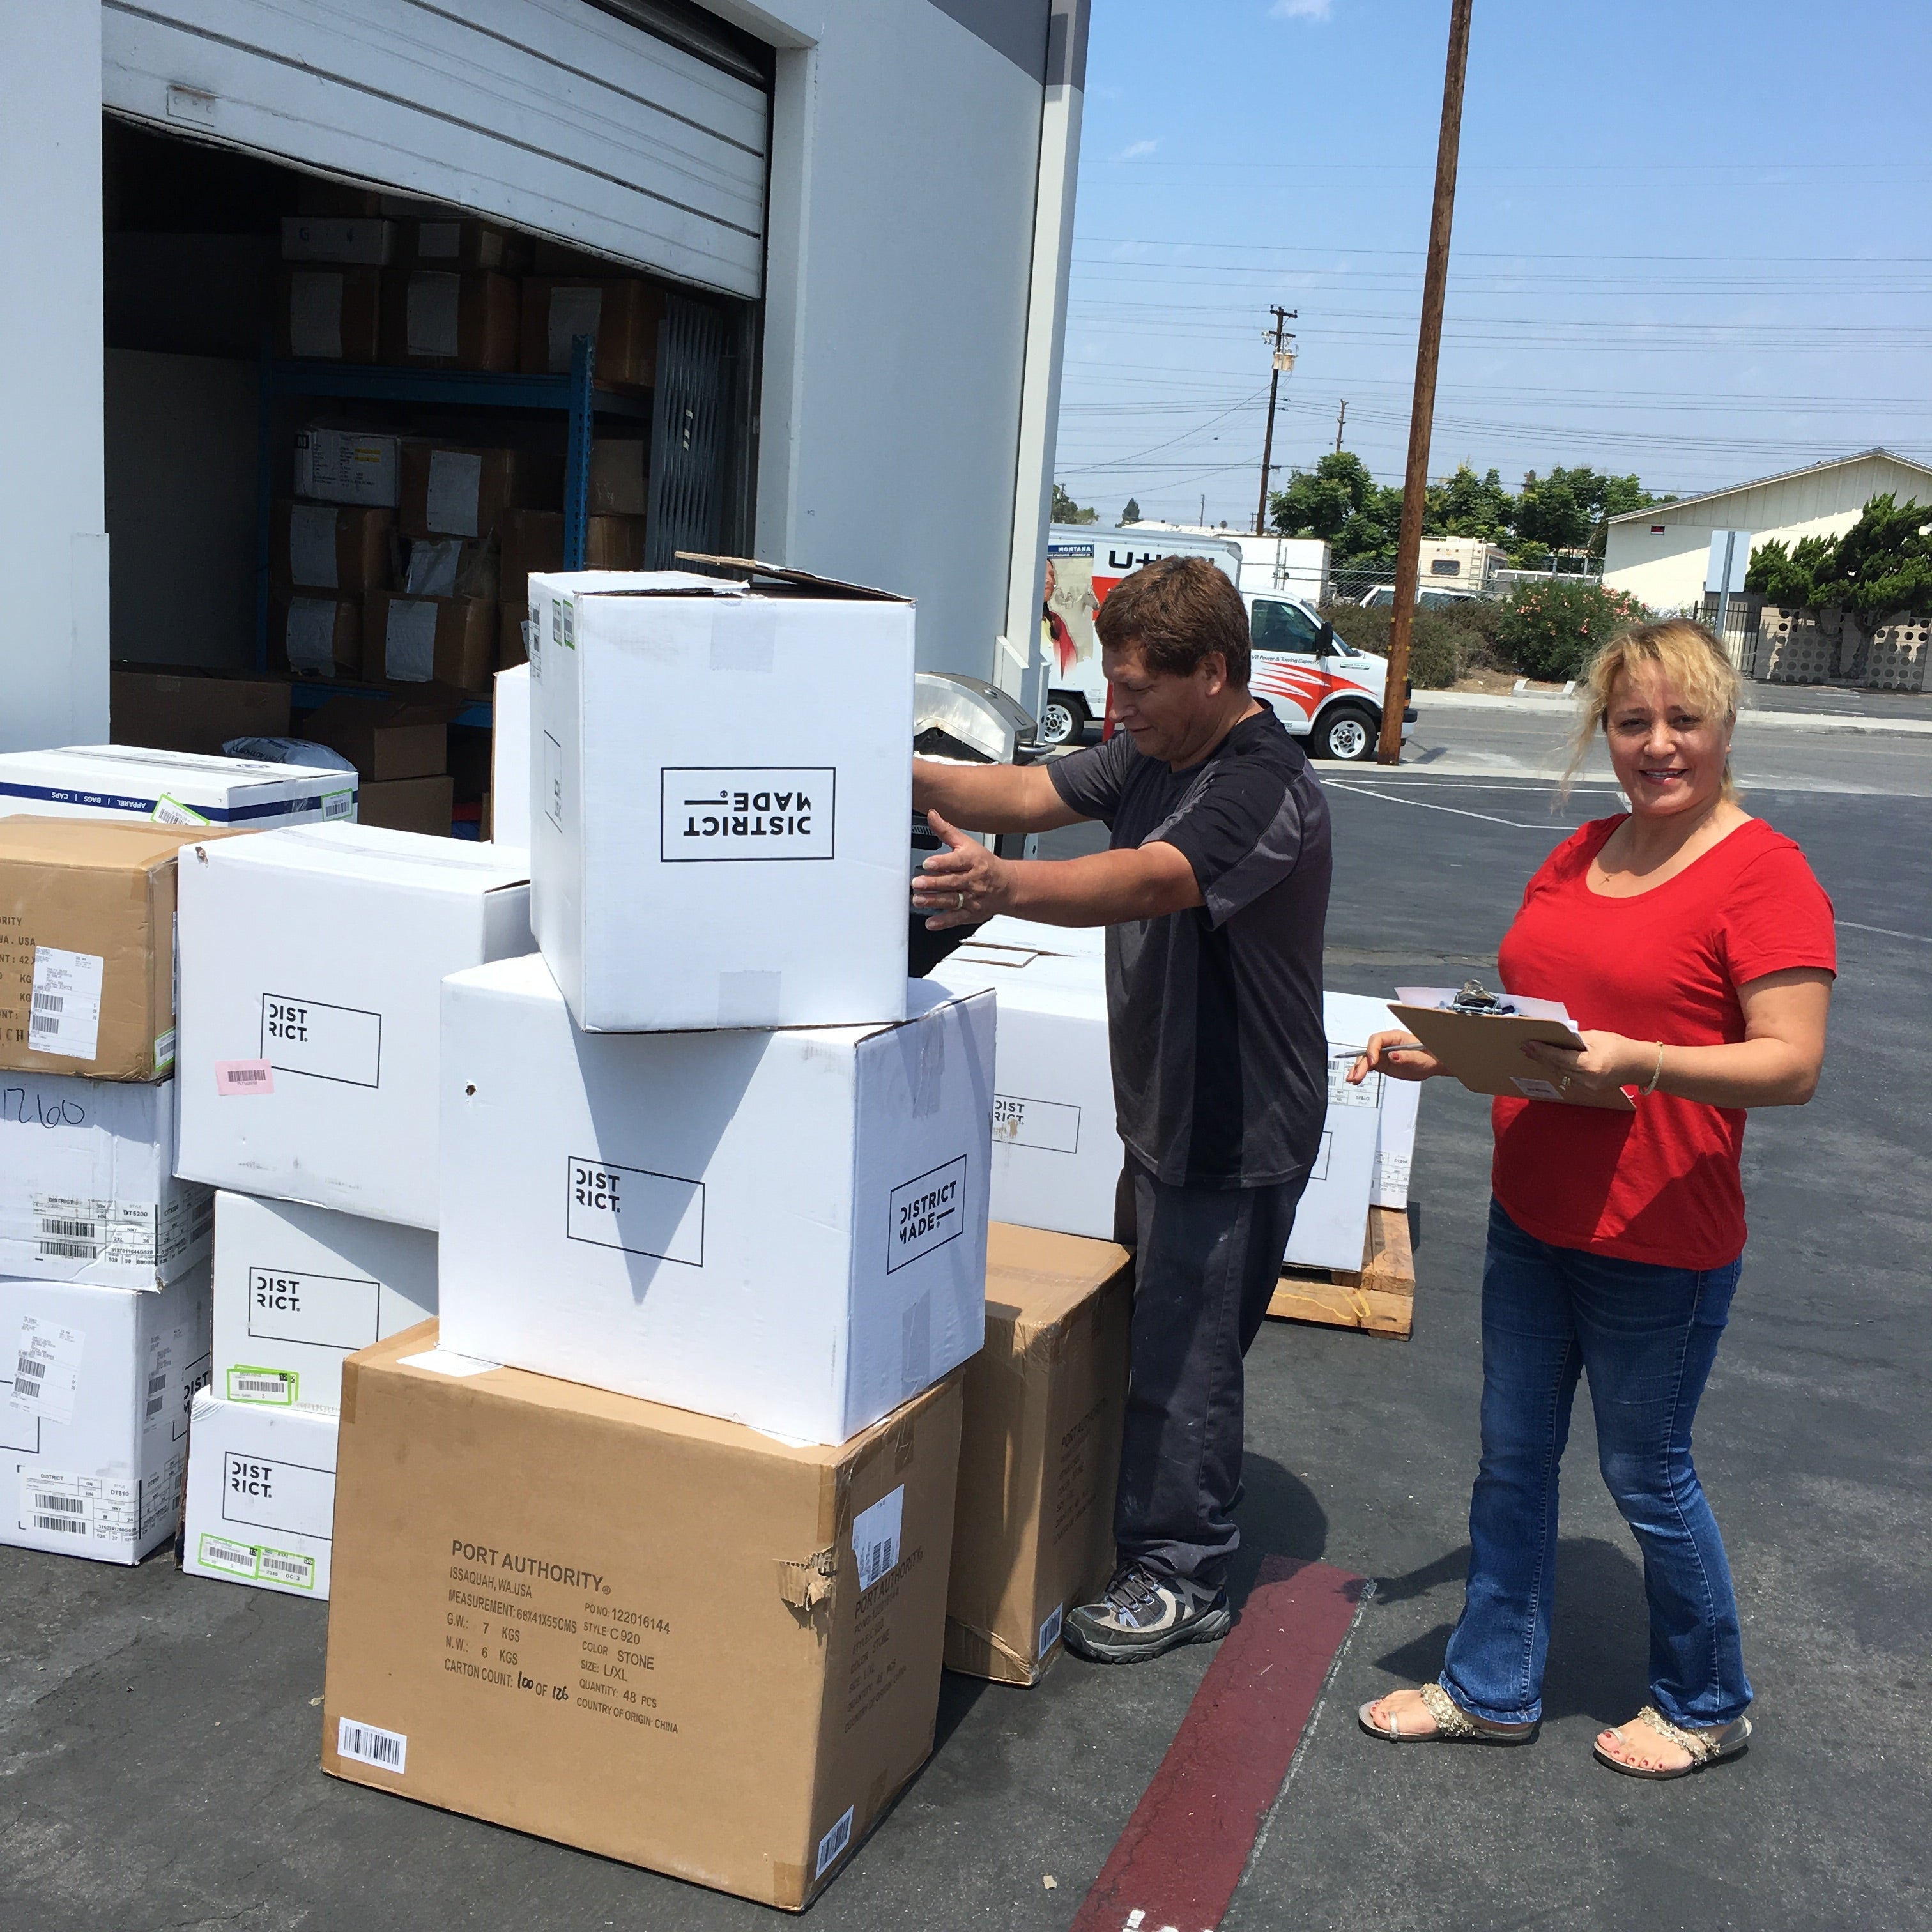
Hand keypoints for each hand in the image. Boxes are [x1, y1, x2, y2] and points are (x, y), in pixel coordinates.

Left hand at [911, 810, 1010, 928]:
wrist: (1007, 885)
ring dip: (934, 901)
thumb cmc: (984, 863)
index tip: (928, 863)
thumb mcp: (967, 844)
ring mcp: (973, 898)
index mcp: (972, 861)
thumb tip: (931, 814)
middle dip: (934, 883)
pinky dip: (944, 922)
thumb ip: (947, 831)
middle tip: (917, 883)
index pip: (957, 861)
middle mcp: (973, 880)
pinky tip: (931, 923)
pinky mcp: (971, 913)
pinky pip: (957, 918)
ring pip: (952, 900)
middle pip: (952, 882)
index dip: (942, 863)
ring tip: (918, 900)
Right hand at [1351, 1030, 1439, 1083]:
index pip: (1377, 1040)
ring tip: (1352, 1079)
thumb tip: (1392, 1055)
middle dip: (1362, 1063)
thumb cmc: (1428, 1056)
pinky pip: (1368, 1067)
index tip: (1372, 1062)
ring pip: (1366, 1059)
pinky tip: (1356, 1079)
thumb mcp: (1419, 1057)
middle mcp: (1386, 1044)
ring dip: (1358, 1069)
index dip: (1372, 1050)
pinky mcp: (1382, 1063)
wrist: (1432, 1063)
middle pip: (1368, 1051)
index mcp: (1395, 1037)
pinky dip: (1361, 1072)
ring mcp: (1383, 1054)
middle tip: (1357, 1075)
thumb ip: (1406, 1056)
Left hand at [1519, 1029, 1648, 1093]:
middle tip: (1525, 1046)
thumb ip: (1574, 1039)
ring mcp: (1587, 1087)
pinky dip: (1558, 1069)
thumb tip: (1555, 1038)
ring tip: (1533, 1052)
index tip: (1529, 1043)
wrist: (1638, 1065)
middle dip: (1540, 1056)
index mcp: (1589, 1065)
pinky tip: (1549, 1061)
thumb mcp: (1595, 1037)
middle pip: (1556, 1067)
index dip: (1542, 1051)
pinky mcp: (1588, 1090)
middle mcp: (1586, 1080)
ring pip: (1561, 1073)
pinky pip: (1568, 1078)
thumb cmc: (1618, 1046)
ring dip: (1547, 1063)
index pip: (1558, 1058)